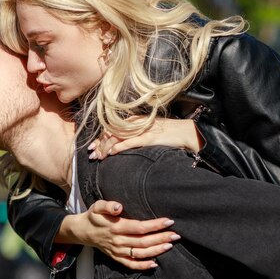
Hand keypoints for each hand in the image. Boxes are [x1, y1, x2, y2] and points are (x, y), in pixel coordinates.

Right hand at [58, 200, 180, 269]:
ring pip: (140, 254)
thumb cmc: (93, 216)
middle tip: (176, 235)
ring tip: (170, 245)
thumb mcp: (97, 206)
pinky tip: (155, 263)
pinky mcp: (116, 258)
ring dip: (156, 250)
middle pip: (143, 241)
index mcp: (116, 227)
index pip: (140, 227)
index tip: (169, 221)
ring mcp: (118, 251)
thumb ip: (108, 205)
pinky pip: (131, 265)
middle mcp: (118, 241)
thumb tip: (119, 207)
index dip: (155, 225)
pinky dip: (143, 266)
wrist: (82, 231)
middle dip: (161, 238)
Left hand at [88, 117, 202, 159]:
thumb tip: (125, 145)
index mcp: (135, 121)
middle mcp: (136, 124)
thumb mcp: (150, 132)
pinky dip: (119, 147)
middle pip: (112, 132)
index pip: (112, 128)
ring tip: (99, 157)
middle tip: (93, 155)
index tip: (93, 148)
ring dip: (105, 148)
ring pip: (118, 137)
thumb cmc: (170, 134)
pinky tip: (111, 153)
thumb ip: (138, 136)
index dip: (101, 138)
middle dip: (100, 144)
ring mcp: (142, 130)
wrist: (186, 132)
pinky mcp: (148, 138)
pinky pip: (129, 142)